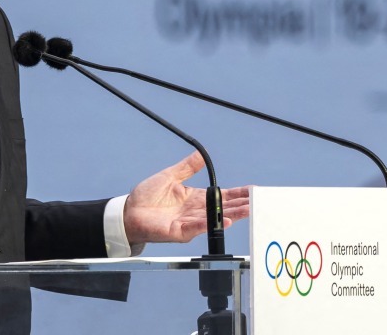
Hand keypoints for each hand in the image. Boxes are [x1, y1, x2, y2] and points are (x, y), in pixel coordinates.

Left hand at [122, 150, 250, 245]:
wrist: (129, 212)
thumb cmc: (146, 197)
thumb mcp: (169, 176)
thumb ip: (187, 167)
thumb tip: (201, 155)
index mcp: (194, 198)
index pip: (221, 195)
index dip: (237, 193)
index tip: (252, 190)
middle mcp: (195, 212)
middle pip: (223, 208)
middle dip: (241, 205)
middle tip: (258, 202)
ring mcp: (189, 223)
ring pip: (215, 218)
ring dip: (233, 214)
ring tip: (248, 211)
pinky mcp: (180, 232)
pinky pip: (199, 227)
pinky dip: (212, 223)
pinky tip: (226, 220)